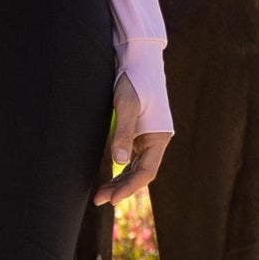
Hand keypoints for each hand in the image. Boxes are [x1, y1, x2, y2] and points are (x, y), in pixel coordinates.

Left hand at [93, 72, 170, 204]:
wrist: (138, 60)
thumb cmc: (134, 79)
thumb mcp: (127, 104)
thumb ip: (124, 132)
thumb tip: (119, 162)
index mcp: (159, 137)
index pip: (146, 171)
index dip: (129, 187)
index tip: (112, 199)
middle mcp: (156, 140)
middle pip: (141, 173)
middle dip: (121, 188)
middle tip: (99, 199)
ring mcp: (148, 138)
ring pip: (136, 168)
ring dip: (120, 181)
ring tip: (100, 194)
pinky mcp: (139, 133)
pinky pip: (132, 159)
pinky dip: (121, 170)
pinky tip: (109, 178)